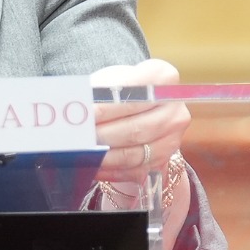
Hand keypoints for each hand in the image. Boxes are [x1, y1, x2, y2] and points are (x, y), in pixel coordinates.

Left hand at [88, 57, 191, 181]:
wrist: (133, 108)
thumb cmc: (116, 92)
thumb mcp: (106, 82)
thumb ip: (94, 95)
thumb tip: (75, 112)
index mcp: (163, 78)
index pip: (133, 95)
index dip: (106, 107)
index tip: (84, 116)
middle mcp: (175, 109)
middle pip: (135, 129)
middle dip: (102, 136)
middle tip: (76, 140)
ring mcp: (172, 138)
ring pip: (133, 154)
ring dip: (103, 158)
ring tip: (80, 155)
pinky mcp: (162, 161)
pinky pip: (132, 172)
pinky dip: (109, 171)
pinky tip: (90, 167)